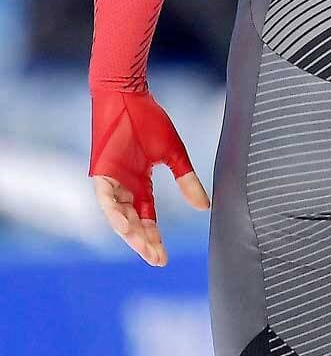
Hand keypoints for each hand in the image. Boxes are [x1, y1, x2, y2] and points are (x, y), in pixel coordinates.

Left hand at [89, 87, 209, 266]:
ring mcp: (110, 181)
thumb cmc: (150, 120)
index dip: (155, 237)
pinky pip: (106, 199)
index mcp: (140, 184)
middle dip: (145, 242)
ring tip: (144, 248)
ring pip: (118, 216)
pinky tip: (125, 227)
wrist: (128, 95)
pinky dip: (115, 213)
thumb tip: (205, 207)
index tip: (164, 258)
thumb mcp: (175, 154)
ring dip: (130, 232)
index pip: (148, 218)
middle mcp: (123, 188)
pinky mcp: (101, 172)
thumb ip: (187, 181)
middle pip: (133, 223)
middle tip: (157, 259)